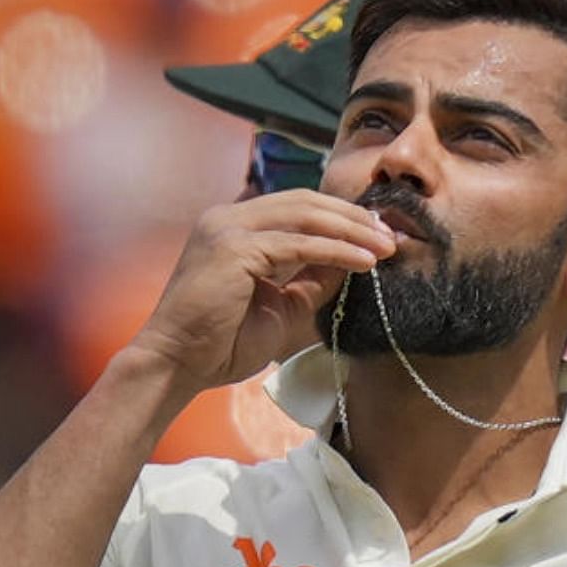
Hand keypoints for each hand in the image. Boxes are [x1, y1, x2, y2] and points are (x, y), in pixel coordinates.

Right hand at [130, 189, 395, 389]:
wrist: (176, 365)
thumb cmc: (221, 343)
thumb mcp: (281, 306)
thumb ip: (312, 280)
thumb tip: (353, 262)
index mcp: (235, 226)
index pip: (297, 207)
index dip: (341, 216)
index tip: (378, 234)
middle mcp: (228, 217)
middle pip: (306, 202)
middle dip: (353, 217)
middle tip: (390, 234)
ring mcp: (228, 228)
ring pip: (305, 215)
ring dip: (352, 230)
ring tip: (386, 246)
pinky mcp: (234, 248)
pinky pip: (299, 244)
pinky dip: (336, 251)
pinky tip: (364, 262)